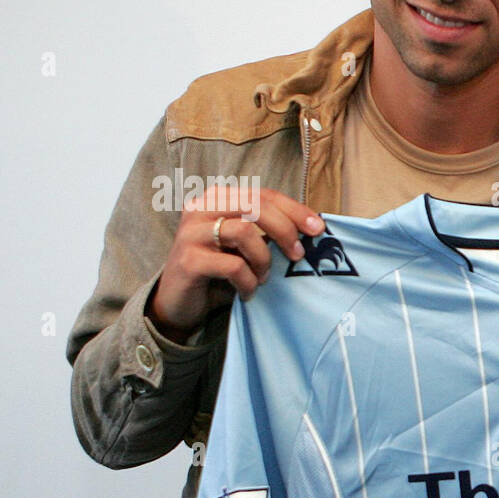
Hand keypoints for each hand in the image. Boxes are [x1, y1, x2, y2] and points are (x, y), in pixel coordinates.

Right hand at [148, 185, 324, 341]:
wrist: (180, 302)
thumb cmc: (219, 271)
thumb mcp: (245, 246)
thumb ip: (267, 231)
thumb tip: (312, 228)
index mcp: (217, 198)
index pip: (262, 195)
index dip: (294, 209)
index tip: (318, 229)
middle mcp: (200, 208)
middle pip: (254, 205)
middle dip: (284, 229)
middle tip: (297, 255)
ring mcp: (191, 232)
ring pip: (243, 232)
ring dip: (263, 259)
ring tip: (263, 277)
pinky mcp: (187, 260)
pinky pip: (232, 266)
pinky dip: (248, 281)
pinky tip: (248, 291)